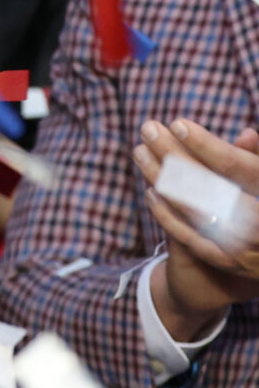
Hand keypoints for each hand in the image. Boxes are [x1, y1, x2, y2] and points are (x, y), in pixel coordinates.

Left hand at [136, 119, 258, 333]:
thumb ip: (258, 161)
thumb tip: (246, 134)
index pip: (240, 169)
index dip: (208, 147)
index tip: (178, 124)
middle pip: (210, 186)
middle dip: (175, 156)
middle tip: (148, 128)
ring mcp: (245, 248)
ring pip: (195, 210)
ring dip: (162, 178)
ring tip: (140, 151)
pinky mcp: (228, 263)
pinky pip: (191, 239)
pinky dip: (168, 215)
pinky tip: (150, 191)